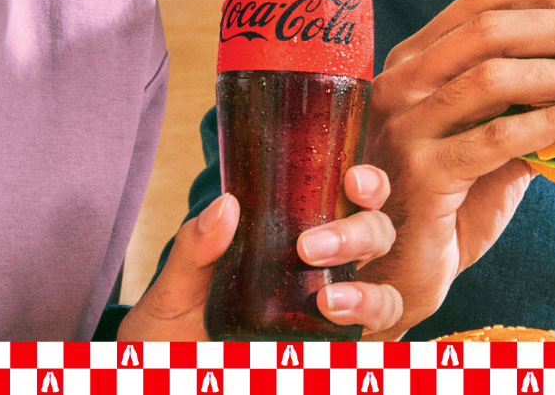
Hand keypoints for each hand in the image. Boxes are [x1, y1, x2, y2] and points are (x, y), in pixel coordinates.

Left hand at [118, 165, 403, 338]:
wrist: (167, 380)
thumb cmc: (173, 333)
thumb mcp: (174, 289)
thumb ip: (196, 249)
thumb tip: (225, 205)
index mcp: (297, 239)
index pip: (351, 200)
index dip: (368, 186)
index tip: (352, 180)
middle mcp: (327, 275)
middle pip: (378, 238)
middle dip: (360, 233)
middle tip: (311, 247)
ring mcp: (333, 321)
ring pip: (387, 296)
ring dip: (370, 295)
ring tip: (330, 302)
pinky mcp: (330, 357)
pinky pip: (374, 347)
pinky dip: (364, 333)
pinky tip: (337, 327)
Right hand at [359, 0, 554, 338]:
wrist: (403, 273)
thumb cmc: (452, 201)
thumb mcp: (489, 136)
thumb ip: (526, 99)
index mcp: (414, 60)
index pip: (481, 0)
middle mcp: (401, 82)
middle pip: (490, 28)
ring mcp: (406, 127)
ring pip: (495, 76)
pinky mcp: (422, 174)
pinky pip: (499, 136)